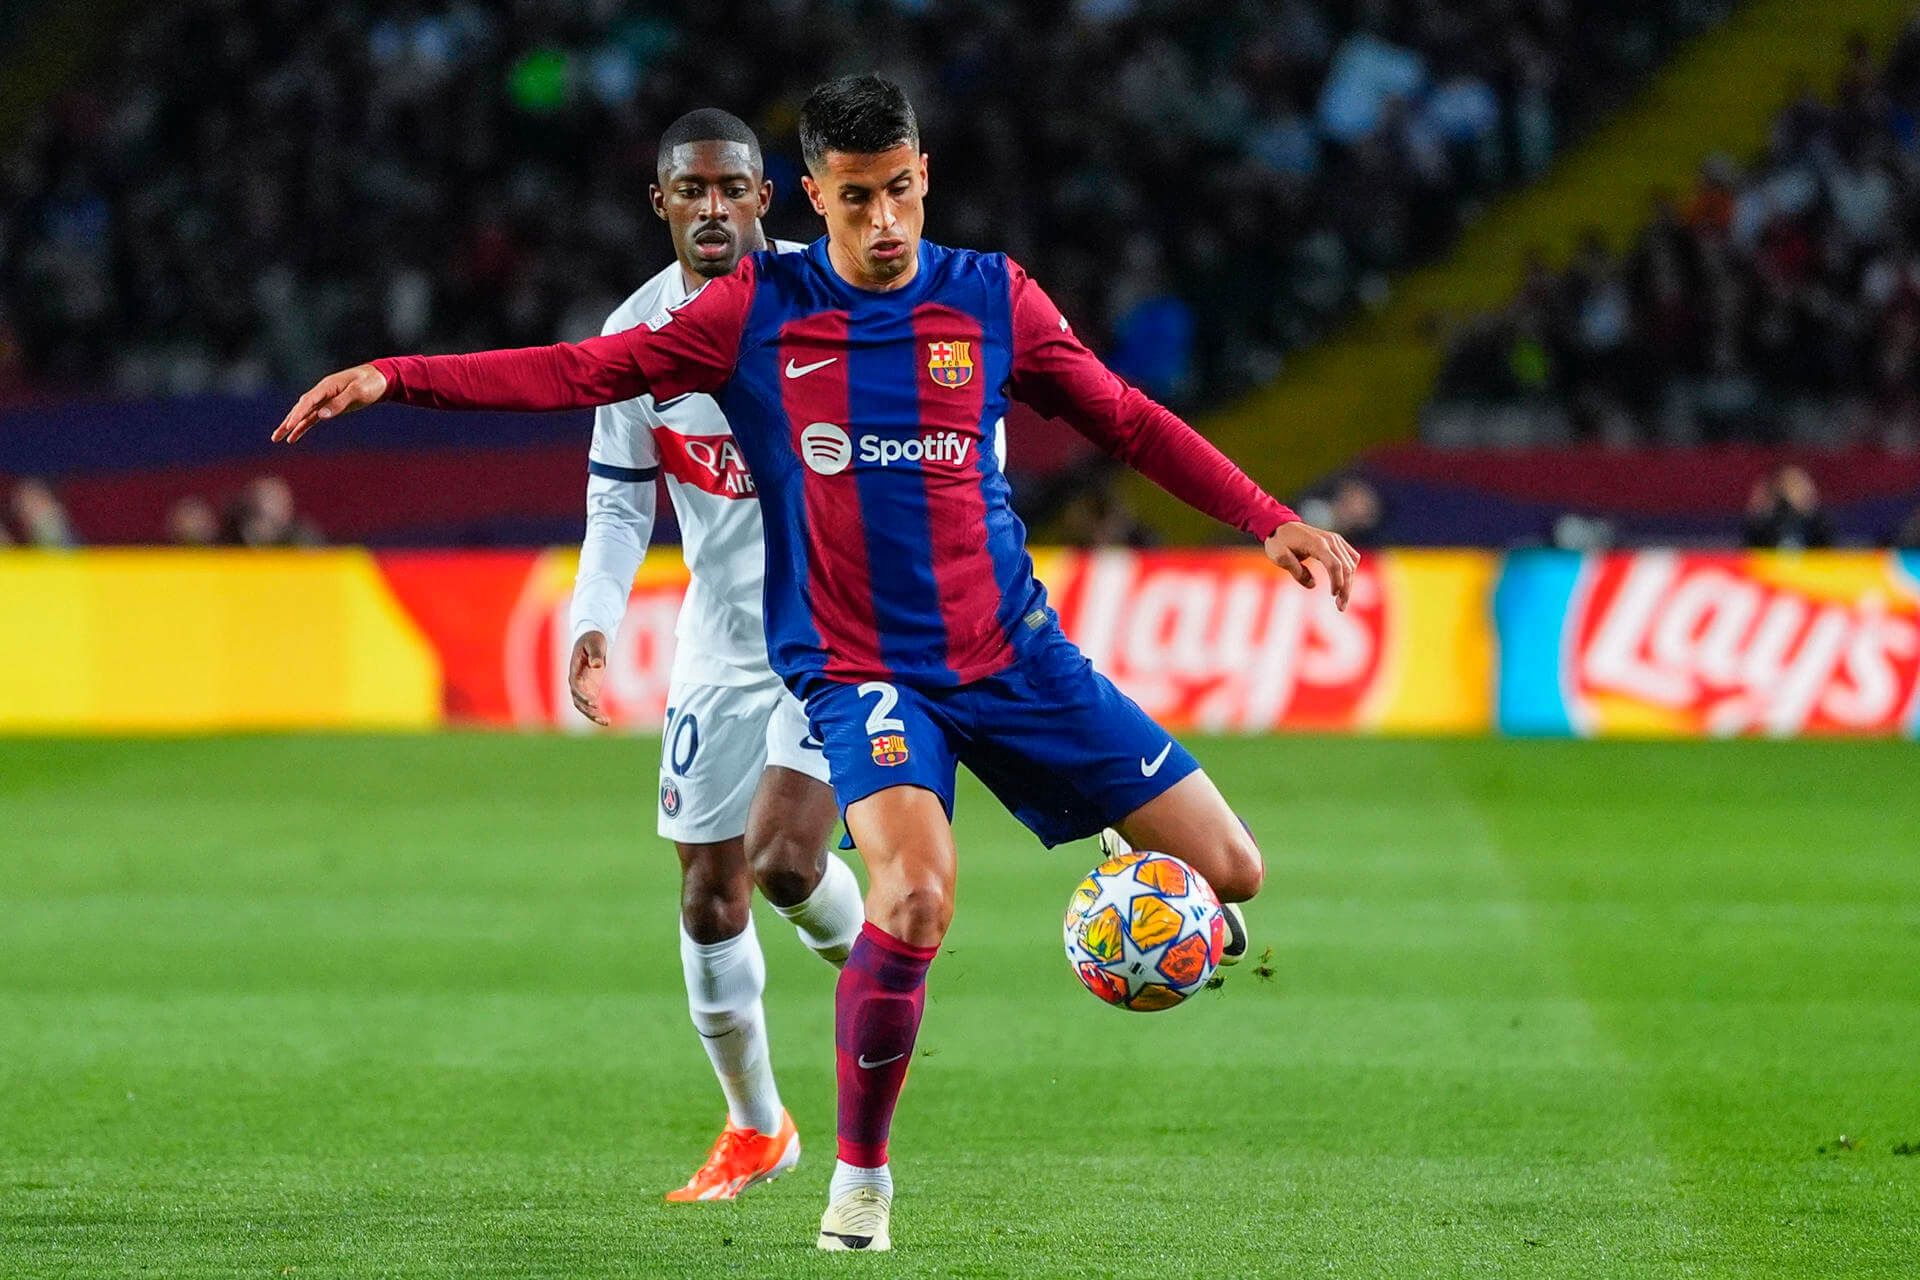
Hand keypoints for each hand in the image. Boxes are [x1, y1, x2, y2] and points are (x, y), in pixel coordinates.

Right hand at [272, 363, 388, 442]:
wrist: (379, 378)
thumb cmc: (370, 383)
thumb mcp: (358, 392)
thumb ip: (339, 403)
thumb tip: (321, 415)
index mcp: (327, 386)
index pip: (308, 401)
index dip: (298, 414)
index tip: (289, 426)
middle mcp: (322, 392)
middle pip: (300, 408)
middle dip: (288, 422)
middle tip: (276, 436)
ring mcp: (325, 399)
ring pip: (303, 414)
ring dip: (290, 426)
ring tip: (277, 438)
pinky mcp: (330, 406)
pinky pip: (312, 417)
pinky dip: (303, 426)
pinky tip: (294, 436)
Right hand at [569, 630, 610, 726]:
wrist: (593, 638)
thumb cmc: (593, 638)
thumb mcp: (595, 643)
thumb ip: (596, 654)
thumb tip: (597, 665)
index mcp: (574, 670)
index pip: (575, 685)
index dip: (581, 695)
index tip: (592, 702)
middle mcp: (576, 681)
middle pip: (577, 700)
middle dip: (587, 710)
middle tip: (599, 717)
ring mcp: (583, 686)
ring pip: (584, 706)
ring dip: (593, 715)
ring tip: (606, 722)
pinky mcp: (591, 689)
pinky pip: (592, 705)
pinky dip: (598, 713)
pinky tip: (607, 721)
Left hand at [1264, 520, 1359, 610]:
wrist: (1280, 526)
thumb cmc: (1278, 542)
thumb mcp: (1278, 556)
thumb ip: (1294, 569)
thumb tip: (1313, 585)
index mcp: (1317, 543)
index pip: (1334, 564)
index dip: (1337, 582)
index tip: (1333, 596)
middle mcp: (1330, 540)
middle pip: (1346, 566)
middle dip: (1346, 588)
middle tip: (1340, 607)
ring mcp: (1335, 540)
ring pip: (1351, 563)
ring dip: (1349, 583)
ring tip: (1341, 602)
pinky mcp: (1337, 542)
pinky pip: (1350, 558)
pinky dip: (1349, 573)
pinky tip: (1343, 586)